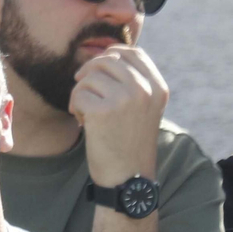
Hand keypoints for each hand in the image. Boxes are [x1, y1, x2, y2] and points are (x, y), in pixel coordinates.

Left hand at [70, 45, 167, 188]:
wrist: (128, 179)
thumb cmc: (130, 144)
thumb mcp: (143, 109)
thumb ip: (133, 83)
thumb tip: (107, 54)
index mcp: (158, 87)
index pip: (132, 52)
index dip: (110, 54)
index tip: (96, 69)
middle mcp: (145, 89)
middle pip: (107, 59)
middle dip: (88, 72)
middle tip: (83, 91)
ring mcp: (125, 98)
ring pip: (89, 76)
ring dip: (80, 93)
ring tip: (85, 113)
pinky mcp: (104, 110)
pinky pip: (78, 94)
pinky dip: (75, 107)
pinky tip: (83, 123)